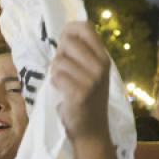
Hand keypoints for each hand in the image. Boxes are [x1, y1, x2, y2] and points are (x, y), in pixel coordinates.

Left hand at [50, 22, 111, 145]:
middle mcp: (100, 66)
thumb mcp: (91, 73)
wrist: (91, 131)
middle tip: (65, 71)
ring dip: (56, 73)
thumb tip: (65, 34)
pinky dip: (55, 84)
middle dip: (60, 55)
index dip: (70, 30)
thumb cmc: (86, 100)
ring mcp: (92, 80)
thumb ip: (81, 54)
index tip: (64, 42)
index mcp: (104, 58)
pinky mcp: (80, 93)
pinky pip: (56, 77)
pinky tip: (63, 93)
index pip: (86, 27)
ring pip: (58, 62)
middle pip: (68, 43)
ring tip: (65, 85)